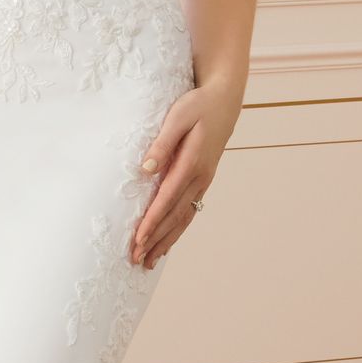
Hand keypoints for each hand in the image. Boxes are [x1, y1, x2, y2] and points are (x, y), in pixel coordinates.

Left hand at [130, 82, 234, 265]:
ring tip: (149, 261)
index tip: (137, 239)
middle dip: (155, 238)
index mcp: (192, 163)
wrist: (225, 101)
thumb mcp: (177, 116)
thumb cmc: (197, 106)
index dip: (152, 221)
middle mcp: (200, 178)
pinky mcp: (203, 181)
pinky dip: (177, 230)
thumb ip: (161, 143)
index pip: (167, 199)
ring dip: (166, 240)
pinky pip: (189, 211)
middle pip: (175, 216)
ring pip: (184, 218)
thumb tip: (146, 169)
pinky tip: (166, 242)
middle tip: (136, 258)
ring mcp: (203, 182)